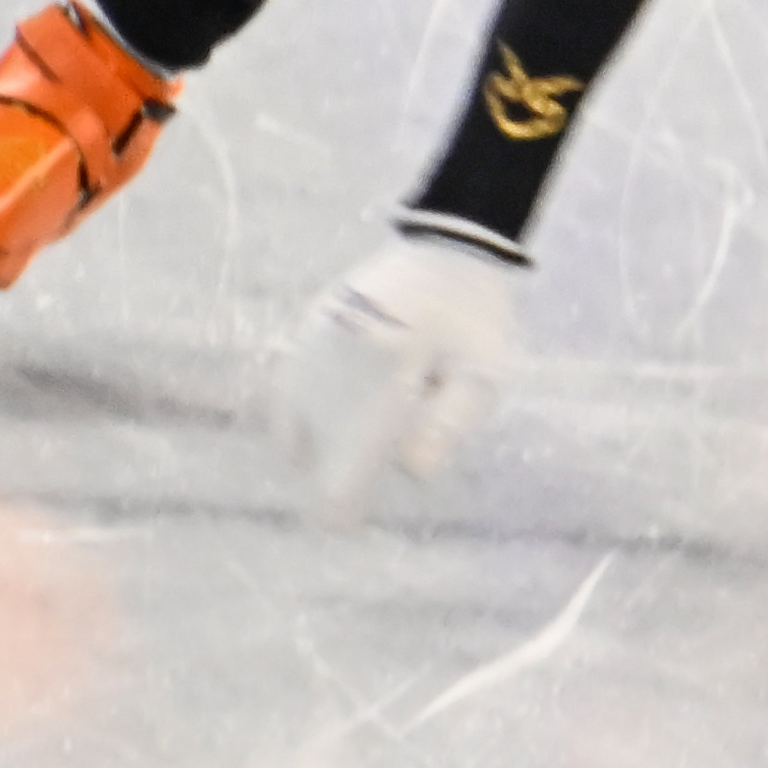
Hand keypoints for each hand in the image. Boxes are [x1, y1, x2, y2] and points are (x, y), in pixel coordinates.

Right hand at [275, 214, 526, 525]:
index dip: (344, 509)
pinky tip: (352, 396)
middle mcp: (331, 368)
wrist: (447, 249)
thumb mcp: (482, 379)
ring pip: (293, 435)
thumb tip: (409, 469)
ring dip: (325, 444)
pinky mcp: (300, 338)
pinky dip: (310, 416)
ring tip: (376, 410)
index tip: (356, 518)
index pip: (338, 477)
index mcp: (380, 380)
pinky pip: (286, 401)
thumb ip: (446, 429)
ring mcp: (308, 351)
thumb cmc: (473, 323)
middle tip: (392, 434)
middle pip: (313, 460)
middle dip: (345, 470)